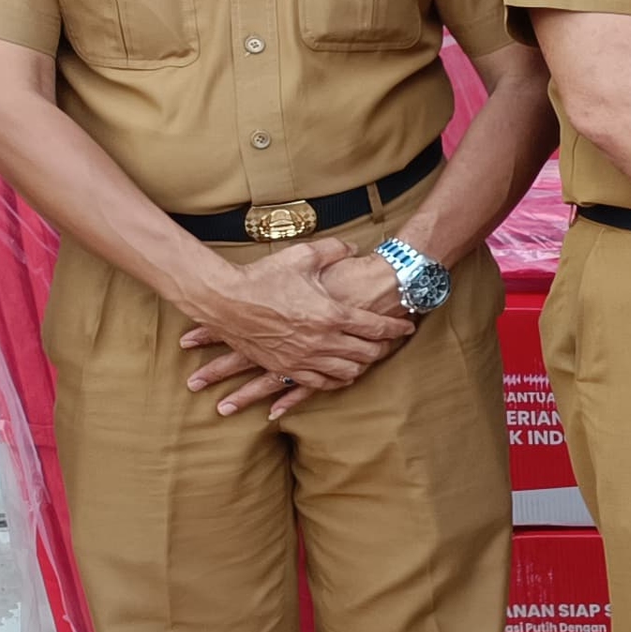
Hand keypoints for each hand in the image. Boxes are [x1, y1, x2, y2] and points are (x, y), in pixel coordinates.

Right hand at [175, 241, 412, 412]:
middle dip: (384, 347)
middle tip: (391, 342)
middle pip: (367, 353)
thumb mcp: (303, 256)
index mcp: (331, 314)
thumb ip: (335, 250)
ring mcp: (302, 358)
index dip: (397, 327)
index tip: (408, 325)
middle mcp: (321, 341)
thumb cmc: (262, 276)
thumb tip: (355, 248)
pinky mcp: (284, 367)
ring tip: (368, 357)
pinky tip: (341, 374)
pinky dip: (335, 380)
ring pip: (346, 372)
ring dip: (362, 366)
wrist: (222, 300)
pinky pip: (318, 383)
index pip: (377, 327)